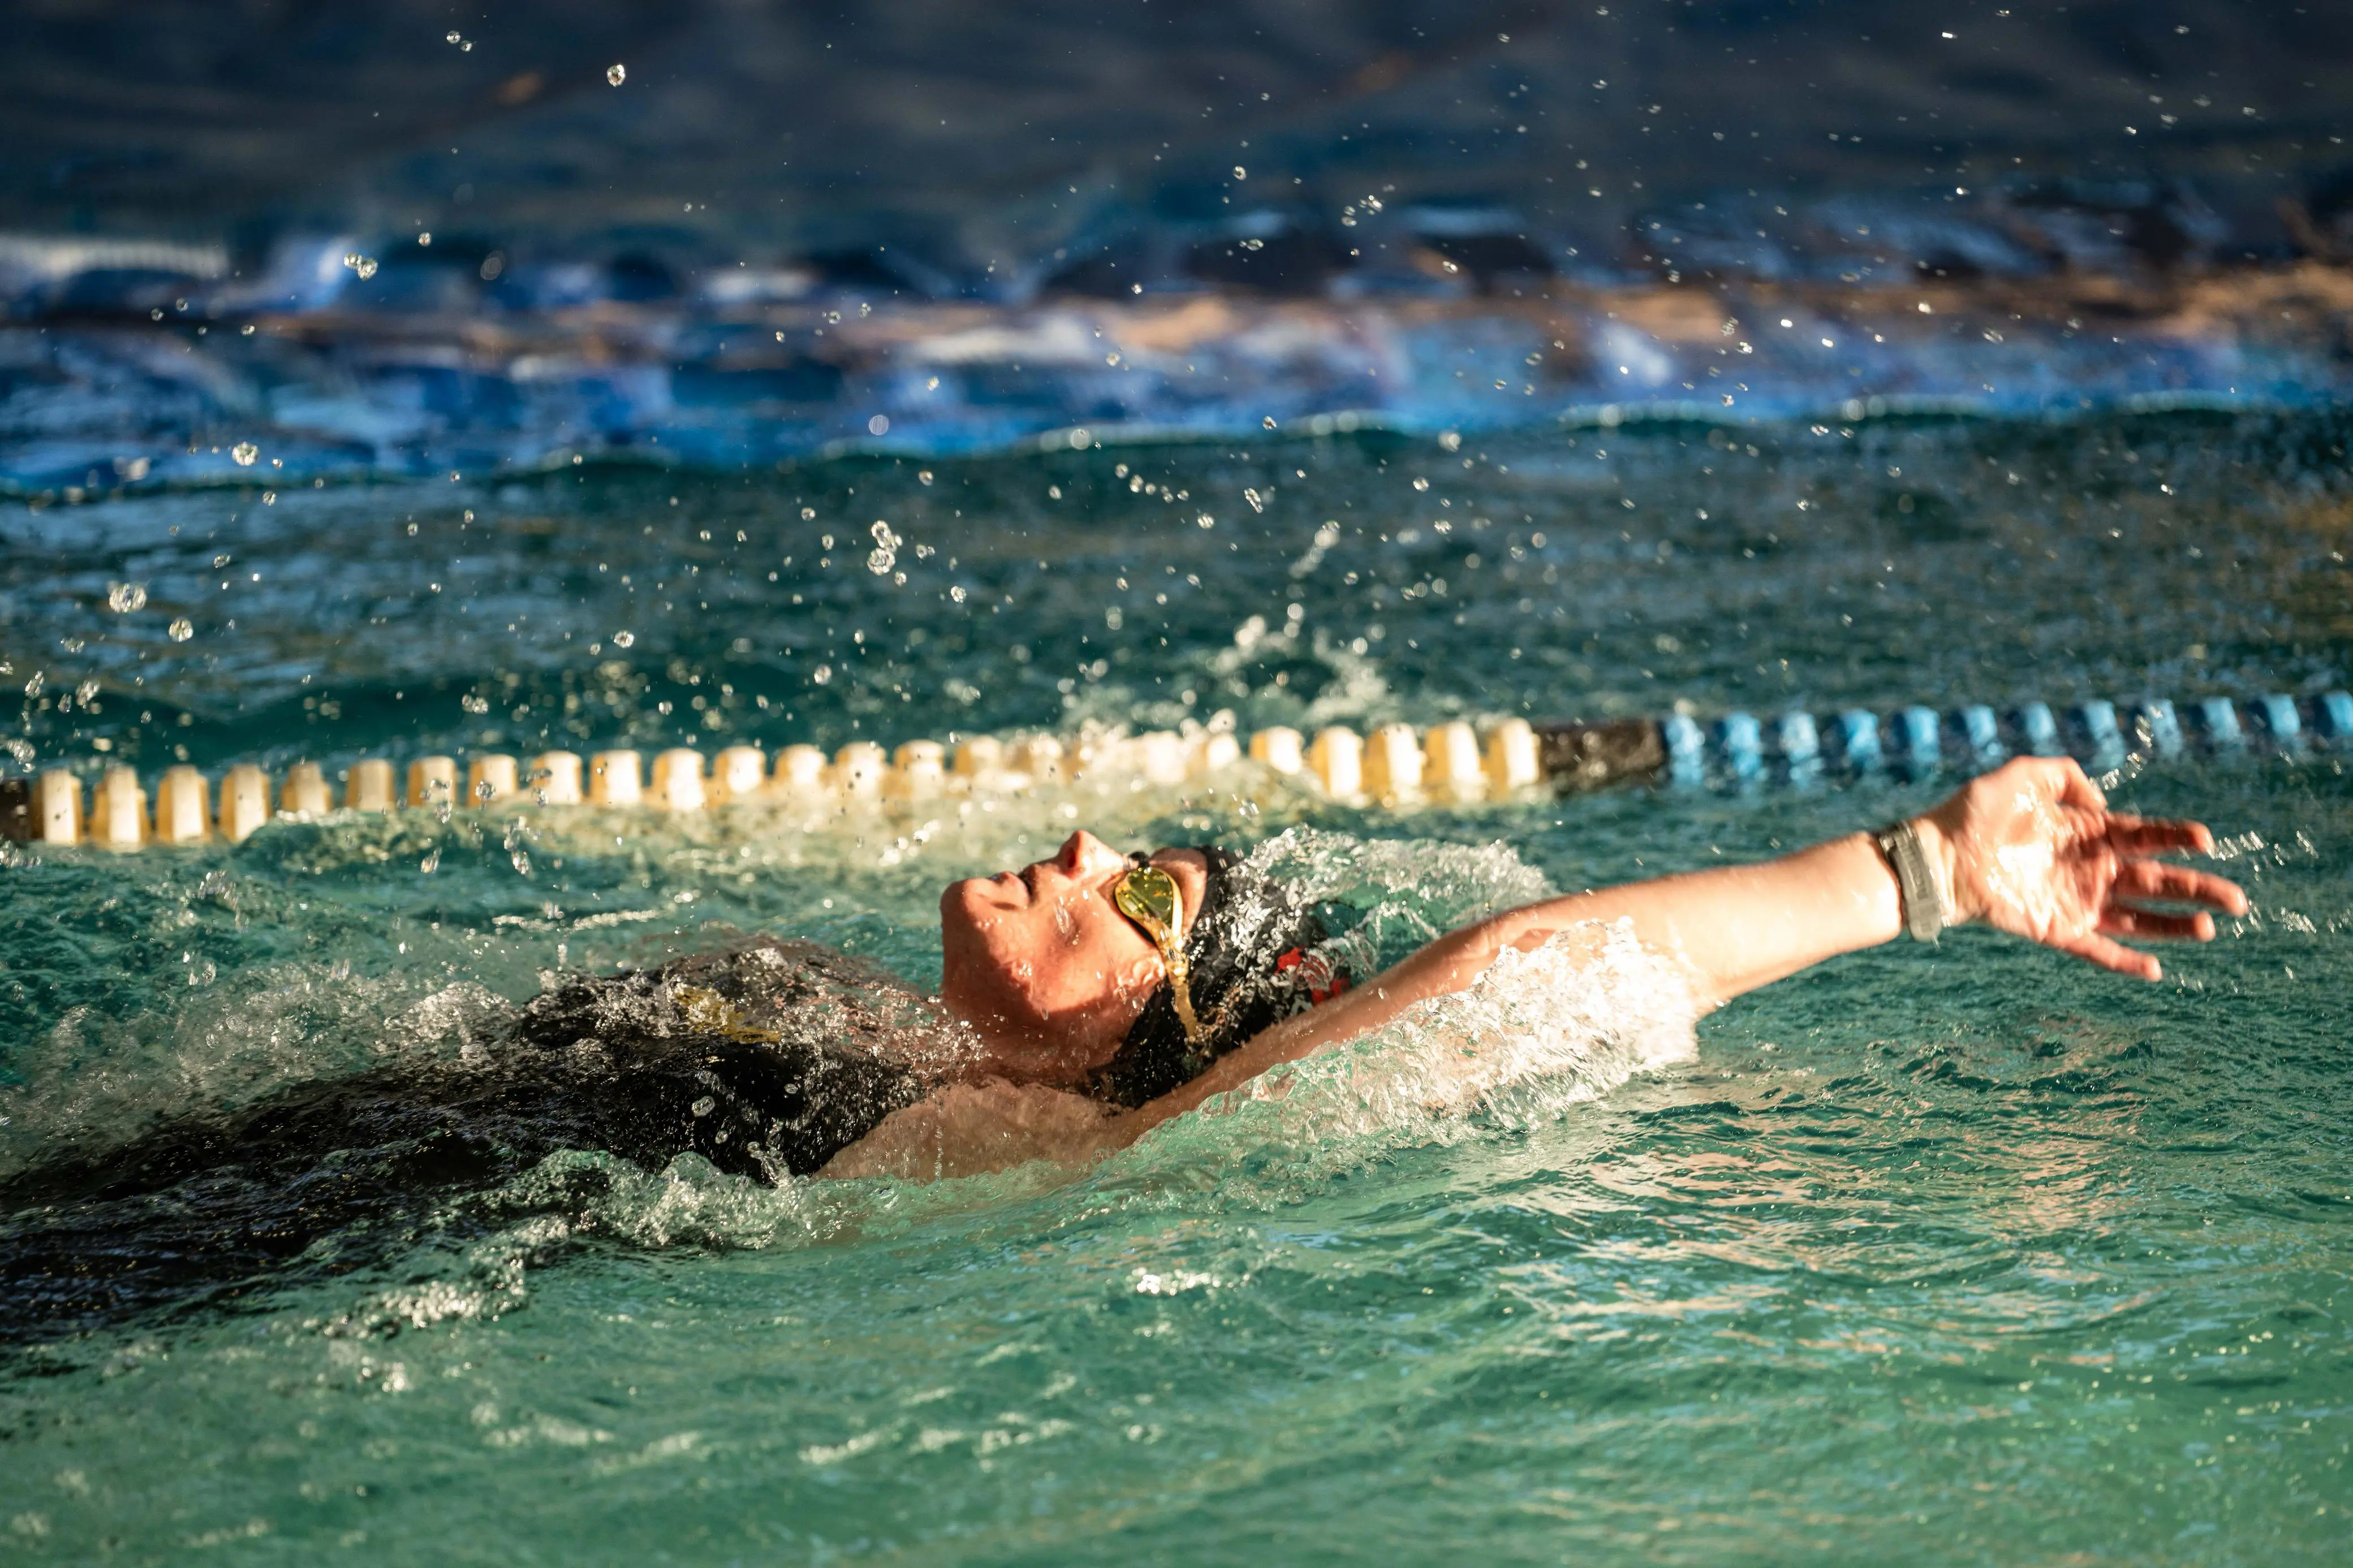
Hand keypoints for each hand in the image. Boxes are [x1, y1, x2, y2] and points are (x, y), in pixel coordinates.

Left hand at [1914, 756, 2247, 979]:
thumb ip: (2065, 774)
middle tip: (2237, 901)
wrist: (1937, 855)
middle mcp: (2088, 869)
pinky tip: (2155, 970)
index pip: (2143, 836)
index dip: (2175, 837)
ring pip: (2138, 919)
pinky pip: (2097, 949)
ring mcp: (2074, 901)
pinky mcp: (2054, 929)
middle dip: (2197, 890)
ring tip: (2210, 930)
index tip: (2205, 839)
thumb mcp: (2021, 775)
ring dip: (2174, 926)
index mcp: (2087, 833)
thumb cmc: (1973, 813)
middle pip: (2155, 881)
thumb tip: (2101, 802)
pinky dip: (2124, 961)